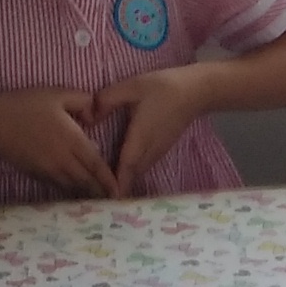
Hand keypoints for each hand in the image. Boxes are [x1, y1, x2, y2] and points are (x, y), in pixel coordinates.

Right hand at [0, 87, 118, 199]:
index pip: (96, 164)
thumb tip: (95, 116)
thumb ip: (83, 101)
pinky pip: (60, 185)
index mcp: (72, 140)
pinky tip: (77, 191)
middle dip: (102, 191)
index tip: (120, 189)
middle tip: (115, 200)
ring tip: (100, 199)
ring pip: (74, 186)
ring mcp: (49, 170)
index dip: (109, 179)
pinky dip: (71, 190)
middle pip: (87, 181)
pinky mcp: (37, 173)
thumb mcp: (57, 93)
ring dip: (88, 193)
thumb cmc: (26, 106)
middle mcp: (63, 160)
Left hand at [100, 61, 211, 188]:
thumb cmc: (163, 88)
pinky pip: (143, 166)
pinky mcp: (161, 148)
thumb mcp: (131, 86)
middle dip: (116, 188)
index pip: (126, 167)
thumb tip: (90, 117)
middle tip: (96, 196)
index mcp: (140, 138)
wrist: (195, 92)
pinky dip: (131, 173)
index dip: (116, 184)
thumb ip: (107, 100)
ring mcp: (157, 151)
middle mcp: (150, 150)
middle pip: (131, 176)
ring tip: (105, 188)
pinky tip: (121, 171)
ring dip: (124, 181)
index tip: (104, 199)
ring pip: (138, 172)